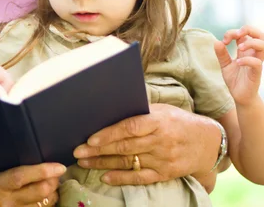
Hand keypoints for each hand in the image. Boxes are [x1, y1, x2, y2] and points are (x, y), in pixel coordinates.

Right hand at [0, 163, 64, 206]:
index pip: (22, 177)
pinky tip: (46, 196)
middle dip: (53, 181)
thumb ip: (9, 164)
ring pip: (44, 204)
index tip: (59, 166)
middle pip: (39, 192)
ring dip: (53, 193)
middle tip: (57, 172)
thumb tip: (34, 150)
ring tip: (52, 183)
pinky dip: (48, 203)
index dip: (42, 171)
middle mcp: (6, 202)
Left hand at [72, 104, 218, 184]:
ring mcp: (163, 159)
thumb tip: (109, 108)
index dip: (109, 134)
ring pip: (128, 162)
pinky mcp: (166, 173)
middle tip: (77, 152)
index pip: (130, 128)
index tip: (90, 138)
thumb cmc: (177, 121)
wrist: (208, 142)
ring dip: (103, 163)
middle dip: (98, 150)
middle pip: (124, 147)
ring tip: (84, 163)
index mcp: (158, 121)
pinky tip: (105, 177)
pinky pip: (140, 178)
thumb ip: (138, 111)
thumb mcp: (161, 110)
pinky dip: (121, 178)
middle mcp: (161, 141)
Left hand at [215, 25, 263, 106]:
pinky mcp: (256, 73)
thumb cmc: (235, 79)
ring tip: (239, 47)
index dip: (233, 32)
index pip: (244, 34)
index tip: (224, 40)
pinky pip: (257, 63)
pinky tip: (238, 62)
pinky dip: (247, 60)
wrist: (239, 96)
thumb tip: (216, 41)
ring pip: (263, 46)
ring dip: (251, 42)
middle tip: (237, 34)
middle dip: (249, 29)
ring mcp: (256, 63)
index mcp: (245, 51)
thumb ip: (221, 54)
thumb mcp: (225, 65)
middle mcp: (252, 54)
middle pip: (260, 35)